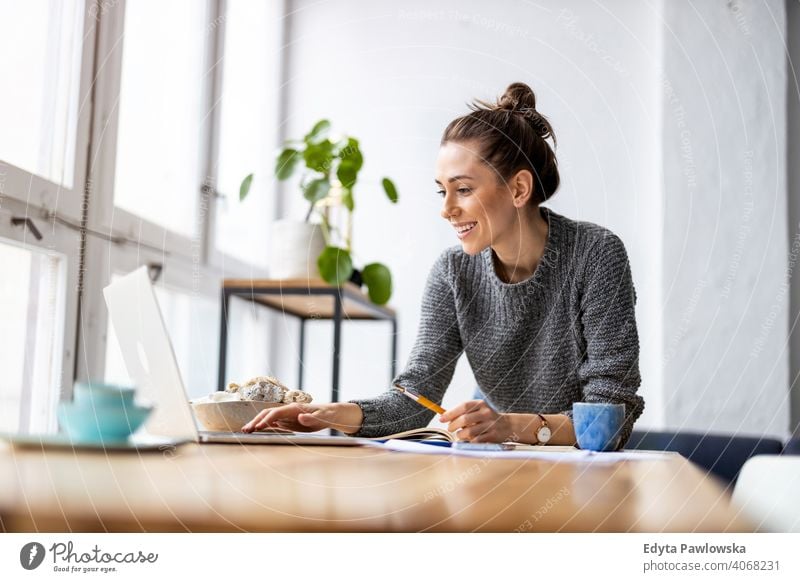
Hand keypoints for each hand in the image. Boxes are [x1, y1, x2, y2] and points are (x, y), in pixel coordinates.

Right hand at [241, 402, 362, 433]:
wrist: (330, 414)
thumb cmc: (326, 416)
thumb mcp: (321, 419)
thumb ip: (310, 419)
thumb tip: (299, 417)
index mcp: (294, 408)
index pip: (276, 413)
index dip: (266, 420)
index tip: (257, 428)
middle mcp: (288, 410)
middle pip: (268, 414)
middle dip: (256, 421)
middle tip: (245, 430)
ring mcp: (287, 415)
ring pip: (268, 417)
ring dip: (256, 423)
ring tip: (245, 431)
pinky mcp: (287, 420)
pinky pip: (272, 422)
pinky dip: (263, 426)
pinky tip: (255, 431)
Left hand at [438, 400, 515, 442]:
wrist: (507, 426)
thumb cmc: (486, 418)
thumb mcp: (477, 410)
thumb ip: (462, 412)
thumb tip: (443, 416)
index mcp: (480, 404)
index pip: (463, 406)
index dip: (451, 413)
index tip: (441, 419)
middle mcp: (486, 412)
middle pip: (465, 419)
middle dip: (453, 425)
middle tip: (449, 429)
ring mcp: (490, 424)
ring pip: (469, 431)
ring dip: (460, 435)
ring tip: (460, 434)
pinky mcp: (493, 435)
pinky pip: (476, 440)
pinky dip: (469, 441)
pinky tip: (470, 439)